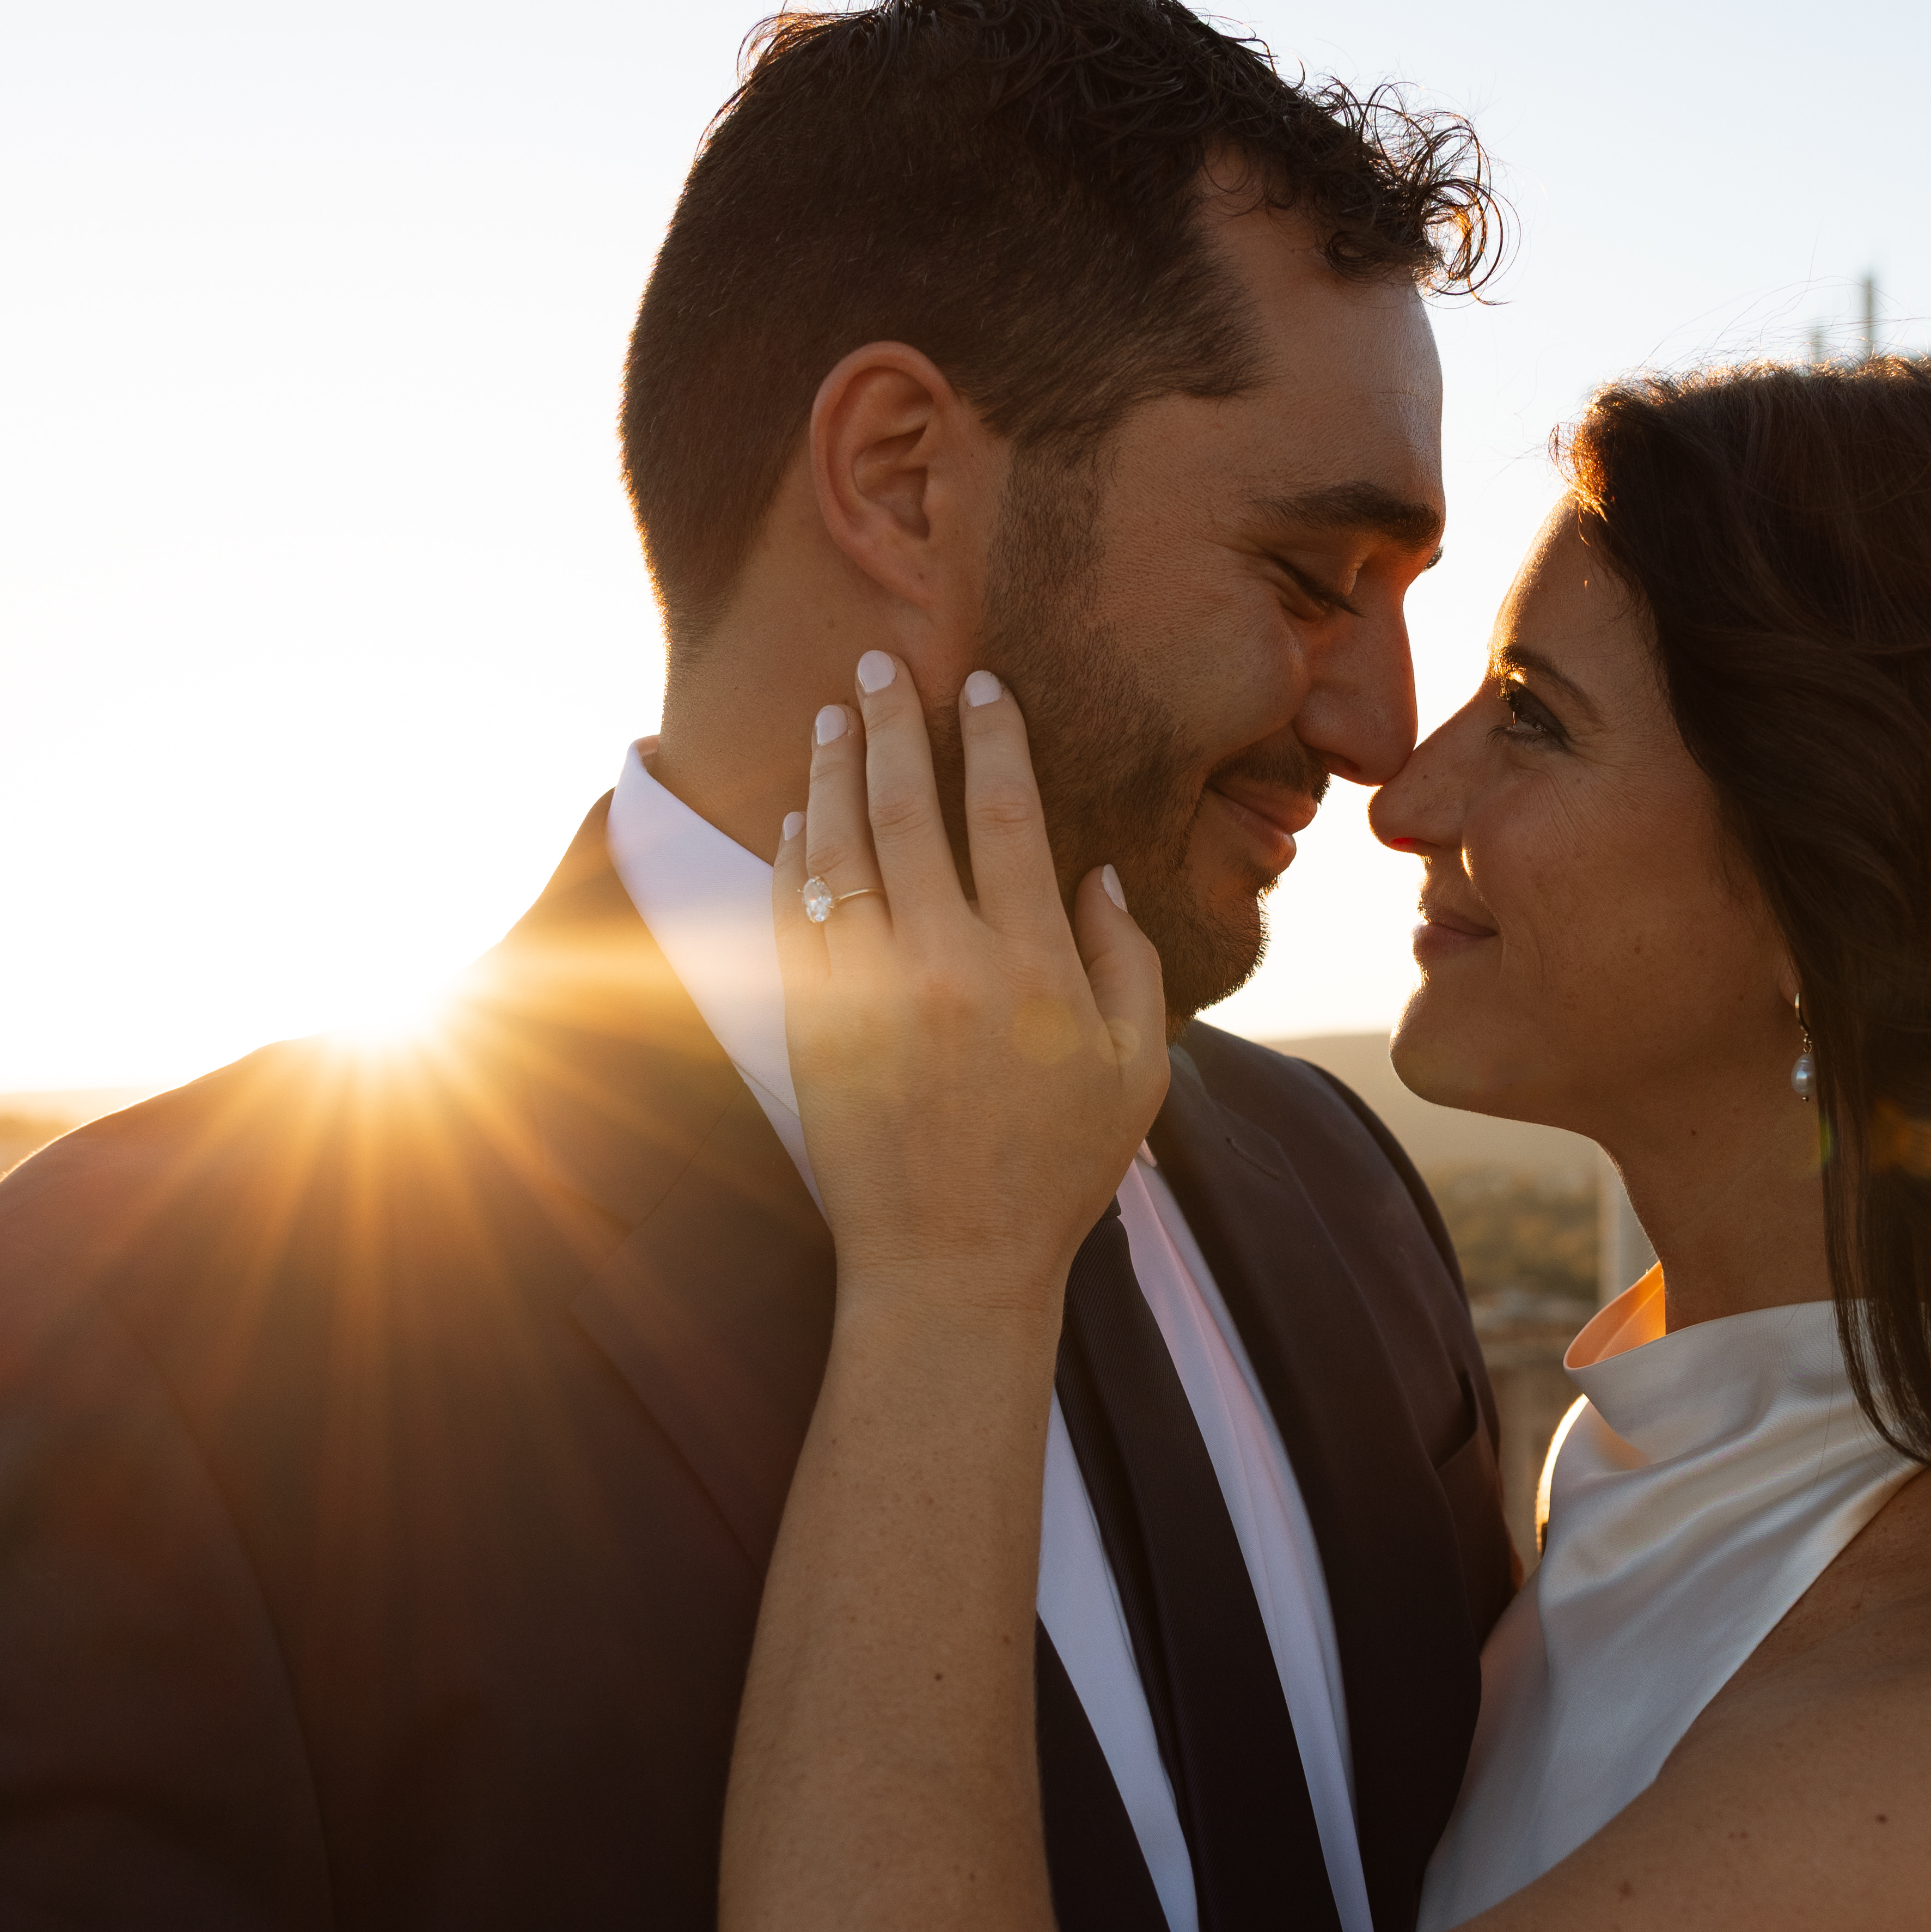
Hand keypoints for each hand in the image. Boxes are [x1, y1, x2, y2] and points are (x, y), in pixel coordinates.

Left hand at [774, 655, 1169, 1312]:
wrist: (949, 1265)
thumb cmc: (1054, 1172)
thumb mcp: (1134, 1072)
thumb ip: (1129, 963)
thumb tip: (1097, 873)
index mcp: (1032, 966)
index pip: (1008, 816)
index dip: (993, 740)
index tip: (981, 686)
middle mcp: (945, 963)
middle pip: (911, 809)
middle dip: (895, 726)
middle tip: (881, 666)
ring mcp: (870, 991)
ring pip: (842, 849)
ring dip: (835, 772)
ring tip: (831, 716)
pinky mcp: (815, 1025)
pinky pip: (796, 914)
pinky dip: (796, 856)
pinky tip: (800, 816)